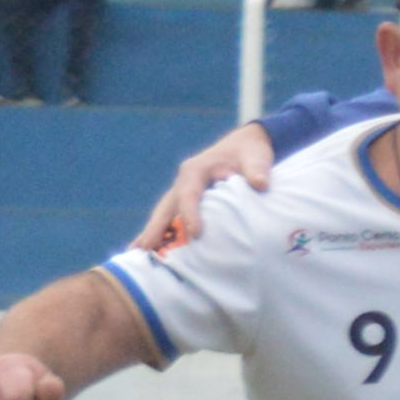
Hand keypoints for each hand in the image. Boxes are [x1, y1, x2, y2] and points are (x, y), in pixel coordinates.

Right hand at [140, 124, 277, 254]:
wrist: (244, 146)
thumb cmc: (249, 153)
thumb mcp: (256, 157)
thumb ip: (257, 170)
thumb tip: (260, 183)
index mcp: (195, 170)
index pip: (189, 194)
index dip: (190, 214)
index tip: (196, 233)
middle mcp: (184, 181)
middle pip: (167, 206)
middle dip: (156, 227)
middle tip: (146, 248)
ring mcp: (182, 191)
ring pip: (164, 213)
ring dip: (153, 232)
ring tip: (139, 253)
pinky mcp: (187, 200)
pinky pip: (172, 217)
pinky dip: (162, 232)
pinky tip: (152, 249)